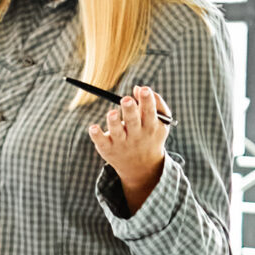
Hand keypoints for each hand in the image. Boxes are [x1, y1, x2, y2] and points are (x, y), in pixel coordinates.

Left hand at [87, 85, 169, 209]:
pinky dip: (96, 135)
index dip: (147, 100)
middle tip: (126, 99)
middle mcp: (136, 135)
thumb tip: (137, 87)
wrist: (141, 167)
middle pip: (133, 121)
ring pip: (117, 132)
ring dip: (114, 122)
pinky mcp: (108, 148)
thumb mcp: (161, 123)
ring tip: (112, 113)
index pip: (150, 112)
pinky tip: (93, 128)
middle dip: (130, 110)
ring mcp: (122, 143)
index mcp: (151, 126)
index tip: (143, 89)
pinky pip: (101, 142)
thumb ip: (155, 103)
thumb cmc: (151, 136)